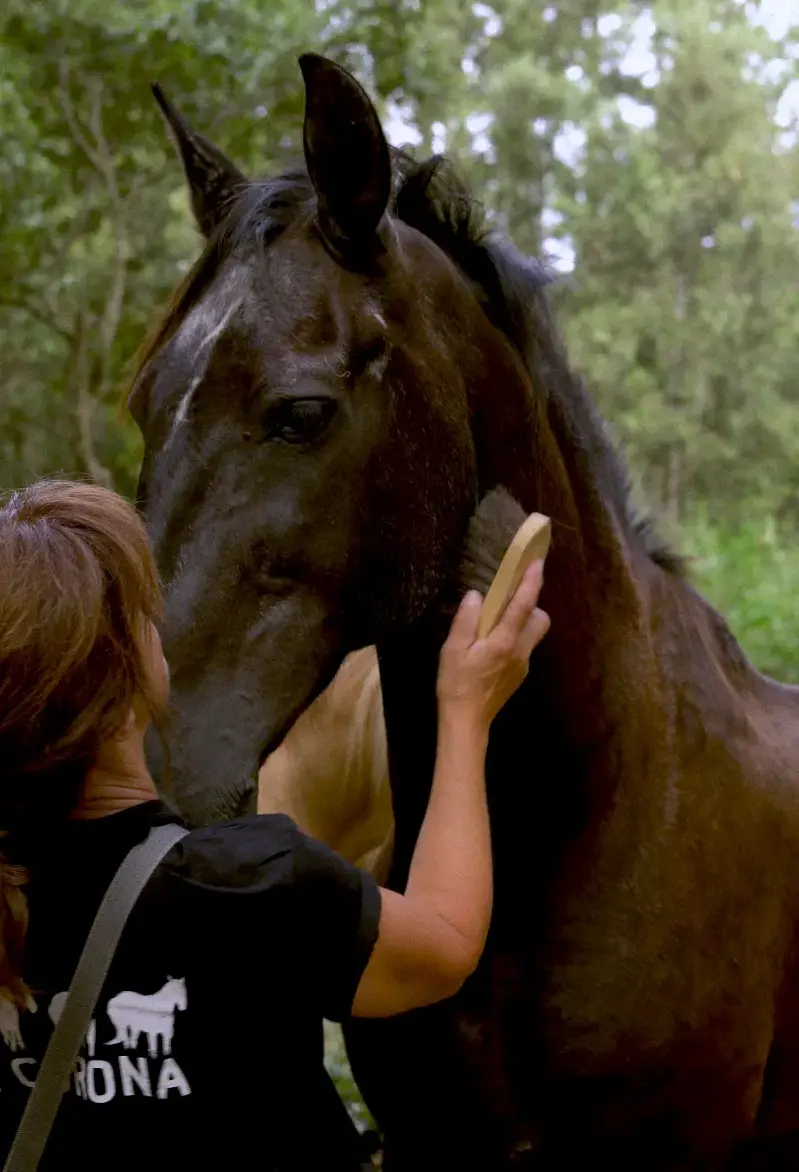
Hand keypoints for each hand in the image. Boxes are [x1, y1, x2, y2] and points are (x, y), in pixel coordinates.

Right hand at [436, 562, 548, 729]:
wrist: (466, 722)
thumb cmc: (456, 684)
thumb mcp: (452, 650)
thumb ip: (466, 621)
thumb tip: (476, 596)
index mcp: (503, 642)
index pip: (523, 605)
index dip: (531, 582)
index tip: (537, 563)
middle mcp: (520, 651)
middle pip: (540, 620)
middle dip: (532, 604)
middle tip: (511, 599)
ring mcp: (523, 665)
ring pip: (533, 634)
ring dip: (523, 622)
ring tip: (498, 623)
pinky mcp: (519, 675)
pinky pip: (524, 648)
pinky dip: (515, 638)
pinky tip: (493, 646)